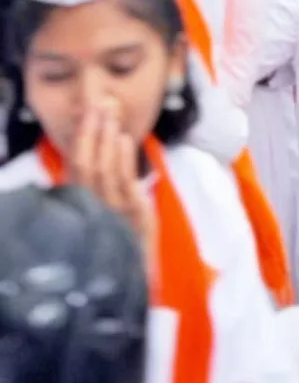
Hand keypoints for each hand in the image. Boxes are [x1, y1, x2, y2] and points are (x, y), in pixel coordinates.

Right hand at [68, 99, 156, 272]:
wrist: (140, 278)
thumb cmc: (126, 243)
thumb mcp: (112, 211)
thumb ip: (107, 186)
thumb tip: (113, 147)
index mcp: (82, 204)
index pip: (75, 164)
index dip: (81, 136)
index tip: (88, 111)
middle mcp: (89, 207)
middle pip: (84, 162)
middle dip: (91, 130)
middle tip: (99, 103)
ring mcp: (109, 211)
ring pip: (100, 168)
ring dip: (105, 137)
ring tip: (110, 114)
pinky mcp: (130, 217)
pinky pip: (122, 182)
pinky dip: (121, 158)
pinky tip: (123, 139)